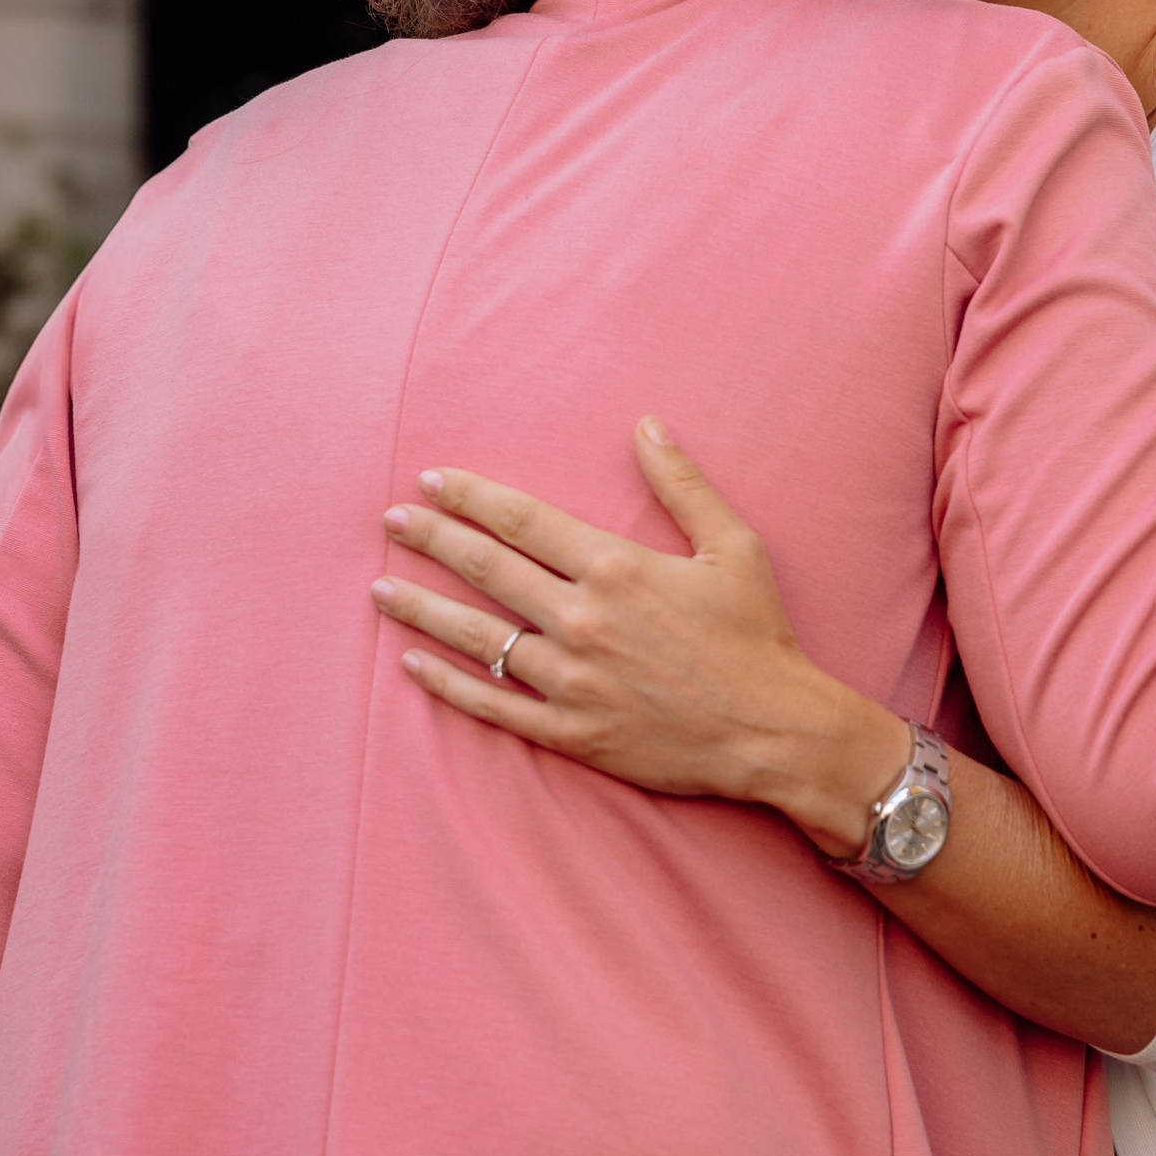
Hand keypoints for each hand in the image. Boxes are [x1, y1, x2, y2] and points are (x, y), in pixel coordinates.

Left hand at [373, 422, 909, 854]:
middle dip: (432, 539)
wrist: (775, 732)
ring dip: (423, 608)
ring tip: (380, 588)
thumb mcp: (733, 547)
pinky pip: (492, 704)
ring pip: (476, 637)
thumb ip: (683, 484)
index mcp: (615, 567)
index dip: (470, 496)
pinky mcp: (571, 731)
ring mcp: (571, 679)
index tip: (432, 481)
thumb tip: (646, 424)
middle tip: (391, 521)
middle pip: (487, 569)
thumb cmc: (757, 637)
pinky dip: (447, 684)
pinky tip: (412, 665)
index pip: (521, 520)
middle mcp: (582, 619)